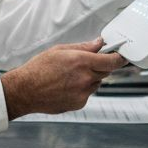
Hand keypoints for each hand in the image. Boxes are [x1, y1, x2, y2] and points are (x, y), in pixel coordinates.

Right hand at [0, 39, 130, 118]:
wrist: (25, 91)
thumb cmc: (38, 69)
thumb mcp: (60, 50)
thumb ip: (83, 47)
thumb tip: (98, 43)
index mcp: (82, 62)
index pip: (112, 61)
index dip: (120, 58)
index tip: (122, 55)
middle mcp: (85, 78)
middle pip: (105, 71)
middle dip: (100, 66)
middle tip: (84, 64)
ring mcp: (83, 93)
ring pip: (96, 83)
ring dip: (89, 78)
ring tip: (69, 76)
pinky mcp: (79, 103)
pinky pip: (87, 93)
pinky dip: (81, 89)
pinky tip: (65, 86)